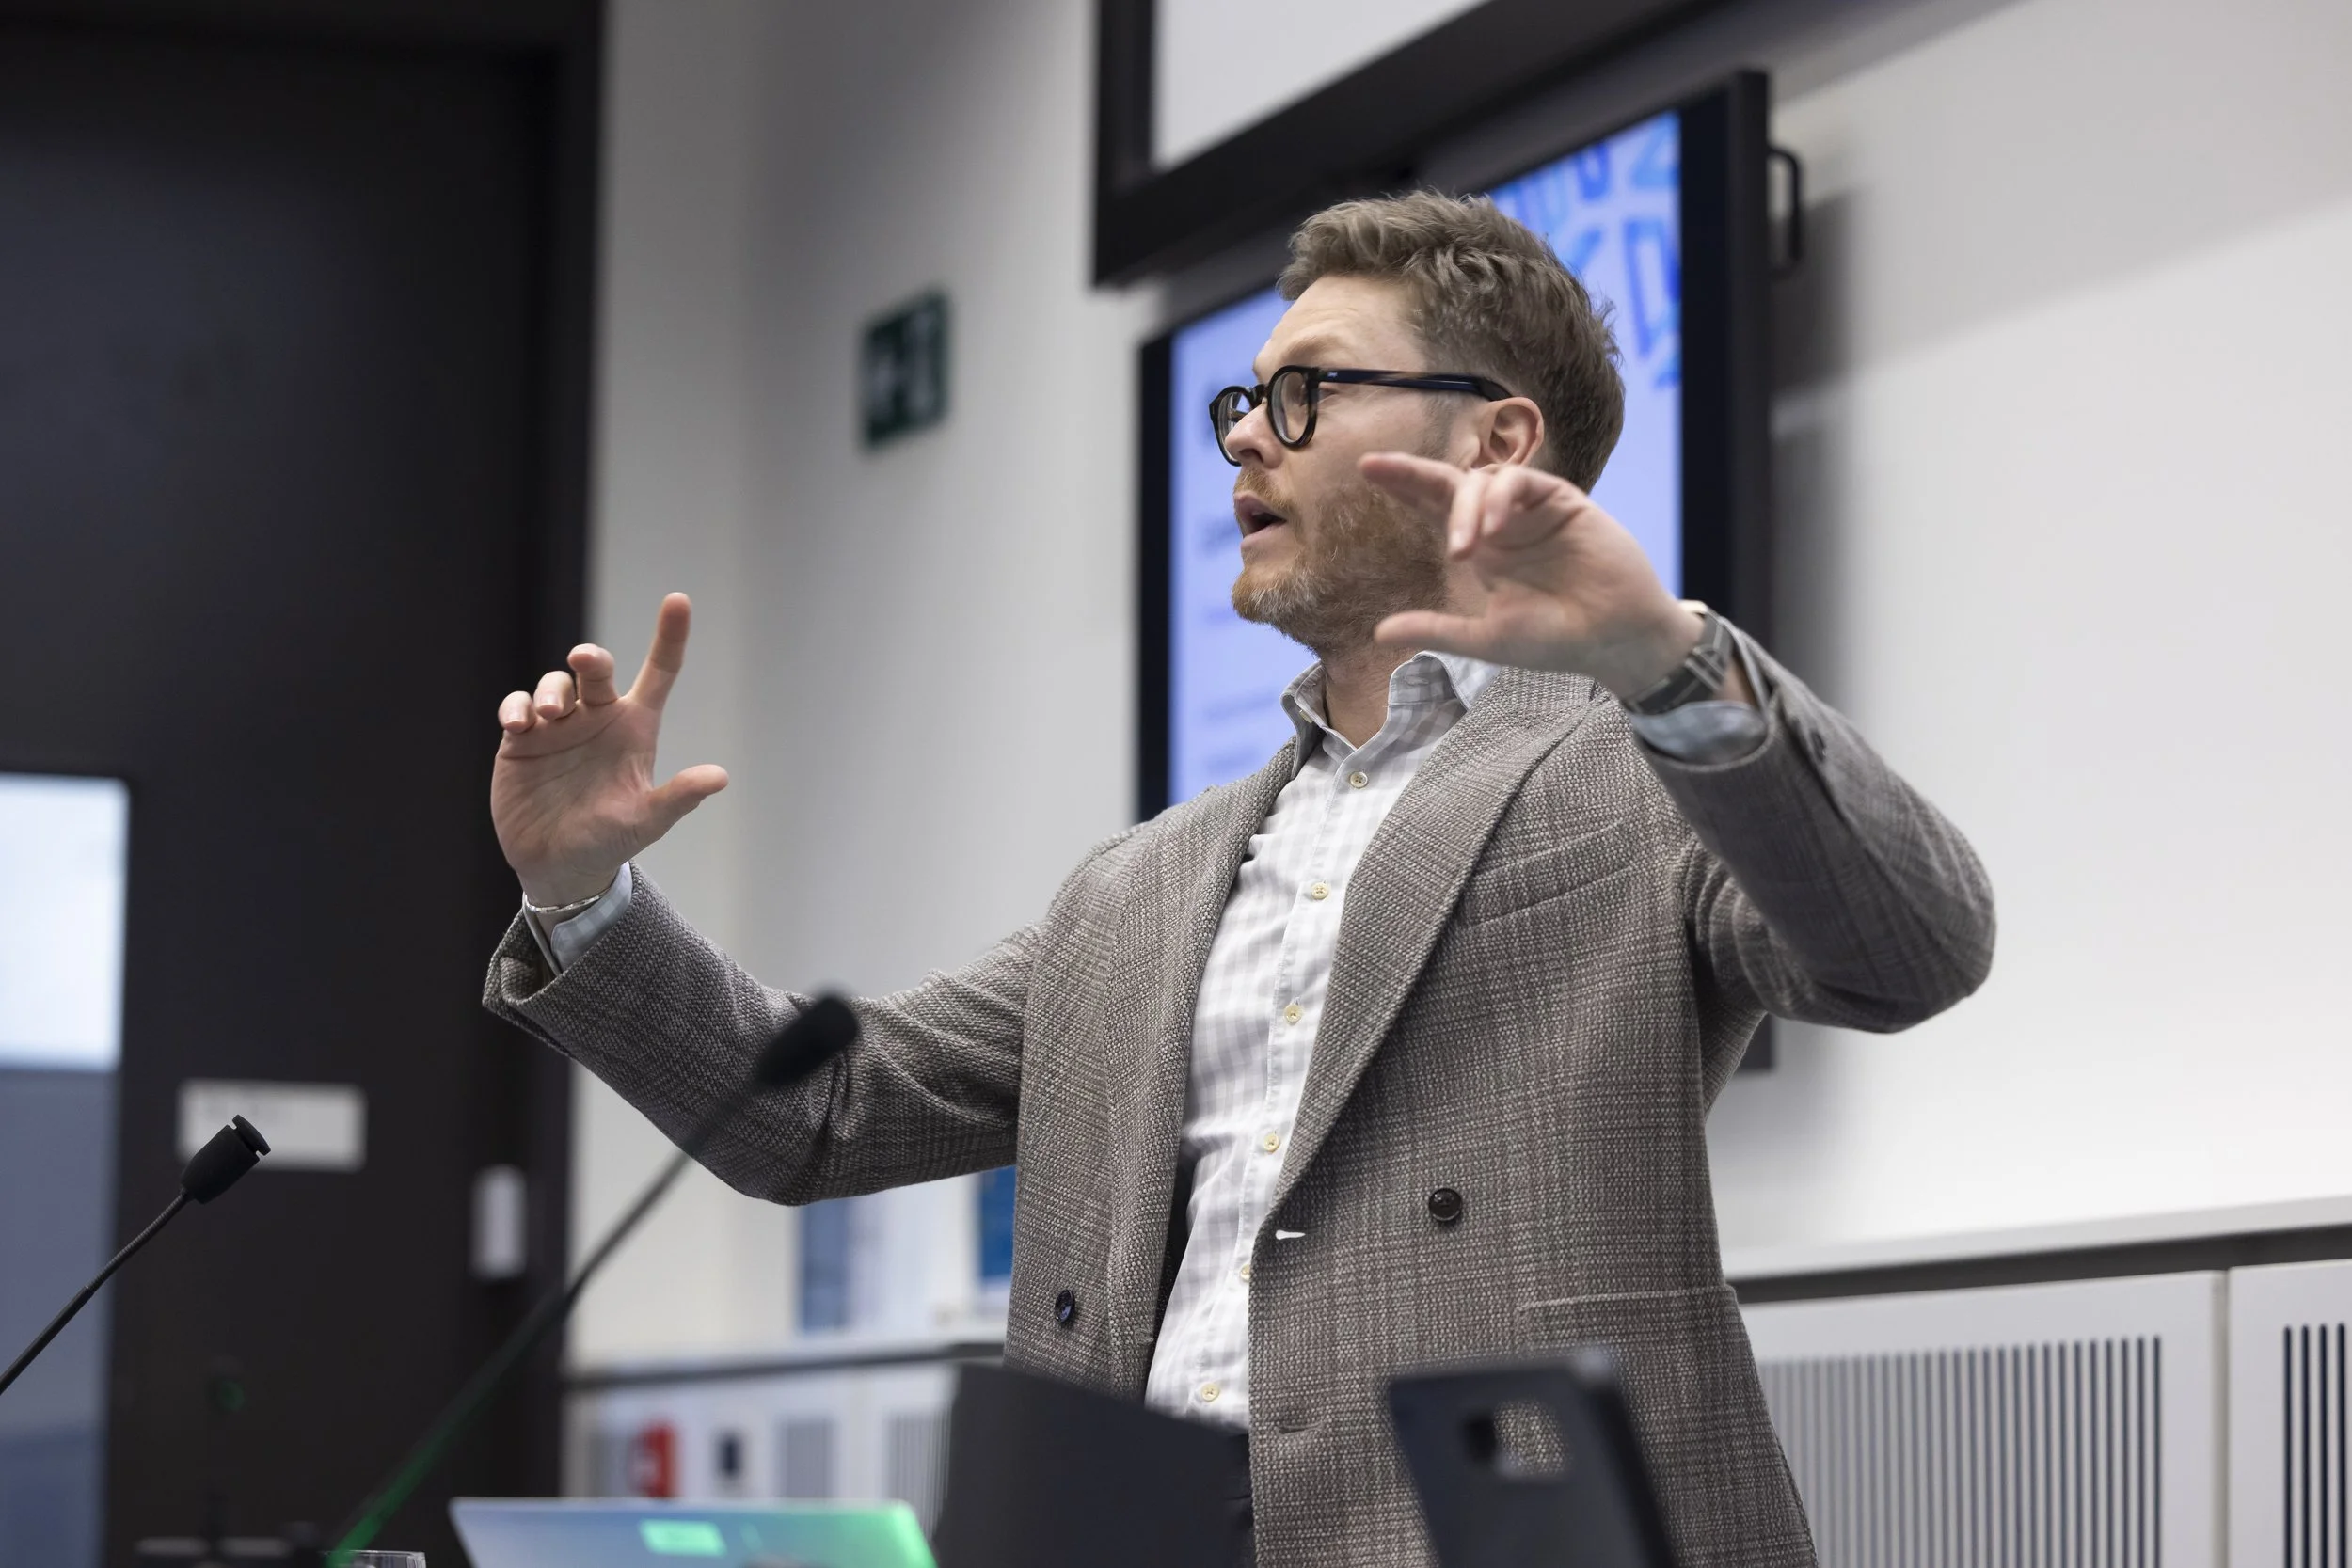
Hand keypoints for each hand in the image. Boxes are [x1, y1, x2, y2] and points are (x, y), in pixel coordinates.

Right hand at [491, 592, 728, 904]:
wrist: (559, 866)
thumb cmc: (610, 840)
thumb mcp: (645, 820)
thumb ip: (678, 797)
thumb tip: (719, 777)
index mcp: (635, 728)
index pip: (659, 672)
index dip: (669, 635)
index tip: (678, 599)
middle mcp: (598, 718)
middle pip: (596, 670)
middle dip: (590, 659)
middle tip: (583, 662)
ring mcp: (558, 726)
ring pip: (555, 684)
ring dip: (551, 691)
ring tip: (546, 717)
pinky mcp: (522, 740)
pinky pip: (517, 706)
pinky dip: (516, 707)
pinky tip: (519, 724)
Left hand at [1360, 454, 1713, 699]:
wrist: (1615, 640)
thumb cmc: (1556, 641)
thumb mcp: (1486, 637)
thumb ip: (1436, 630)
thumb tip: (1377, 633)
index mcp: (1481, 551)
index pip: (1434, 508)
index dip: (1403, 485)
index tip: (1366, 468)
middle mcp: (1501, 524)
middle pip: (1449, 483)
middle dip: (1411, 472)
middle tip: (1377, 468)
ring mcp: (1531, 510)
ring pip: (1484, 481)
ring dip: (1465, 507)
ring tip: (1464, 549)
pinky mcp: (1562, 501)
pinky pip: (1524, 481)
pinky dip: (1502, 497)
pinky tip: (1494, 529)